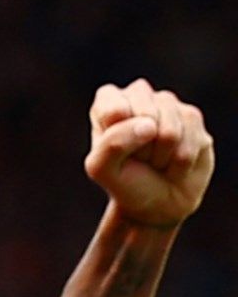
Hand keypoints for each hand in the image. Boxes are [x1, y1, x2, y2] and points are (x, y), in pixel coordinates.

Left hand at [87, 79, 213, 227]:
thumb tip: (149, 125)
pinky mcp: (193, 117)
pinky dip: (181, 161)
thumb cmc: (124, 181)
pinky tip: (174, 161)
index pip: (115, 110)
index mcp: (108, 102)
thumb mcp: (102, 169)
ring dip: (162, 156)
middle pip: (146, 117)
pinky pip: (192, 140)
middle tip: (138, 158)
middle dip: (142, 148)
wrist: (157, 201)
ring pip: (170, 132)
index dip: (118, 138)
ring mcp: (168, 104)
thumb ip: (112, 144)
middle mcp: (139, 95)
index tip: (115, 152)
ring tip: (155, 160)